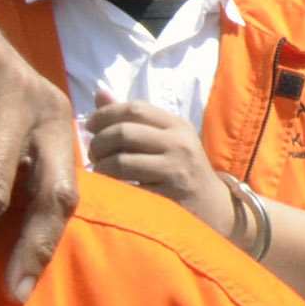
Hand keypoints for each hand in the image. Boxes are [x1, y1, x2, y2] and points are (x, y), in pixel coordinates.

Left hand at [83, 92, 229, 235]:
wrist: (215, 210)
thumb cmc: (182, 171)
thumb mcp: (166, 140)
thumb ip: (134, 119)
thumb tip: (100, 94)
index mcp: (177, 126)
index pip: (135, 108)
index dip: (105, 114)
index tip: (89, 126)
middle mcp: (179, 144)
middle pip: (124, 132)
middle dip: (99, 143)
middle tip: (93, 154)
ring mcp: (175, 172)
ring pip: (121, 162)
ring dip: (100, 167)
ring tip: (99, 172)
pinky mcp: (168, 198)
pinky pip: (128, 189)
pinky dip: (111, 188)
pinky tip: (110, 190)